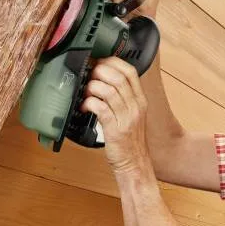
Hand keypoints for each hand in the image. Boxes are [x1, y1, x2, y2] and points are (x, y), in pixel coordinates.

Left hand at [82, 57, 151, 176]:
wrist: (134, 164)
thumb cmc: (129, 141)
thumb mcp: (131, 115)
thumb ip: (122, 99)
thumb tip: (104, 82)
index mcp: (140, 101)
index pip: (130, 72)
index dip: (112, 62)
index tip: (100, 61)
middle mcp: (135, 107)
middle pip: (118, 77)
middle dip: (99, 71)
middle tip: (89, 74)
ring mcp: (126, 118)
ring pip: (108, 91)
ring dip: (92, 87)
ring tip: (85, 91)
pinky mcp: (115, 130)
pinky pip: (100, 108)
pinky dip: (89, 103)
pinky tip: (84, 106)